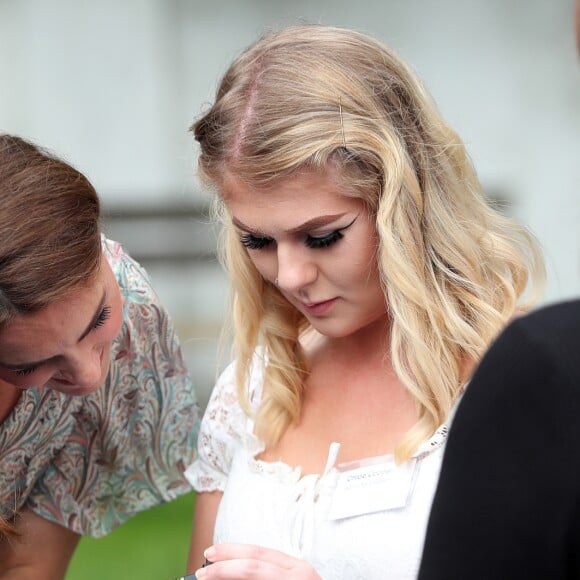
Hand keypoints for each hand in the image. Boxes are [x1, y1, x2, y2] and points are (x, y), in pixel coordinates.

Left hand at [193, 543, 321, 579]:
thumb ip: (267, 575)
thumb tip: (230, 572)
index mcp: (296, 567)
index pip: (259, 552)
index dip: (232, 551)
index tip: (210, 553)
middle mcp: (299, 574)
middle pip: (254, 566)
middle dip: (224, 568)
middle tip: (202, 573)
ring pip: (256, 576)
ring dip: (228, 577)